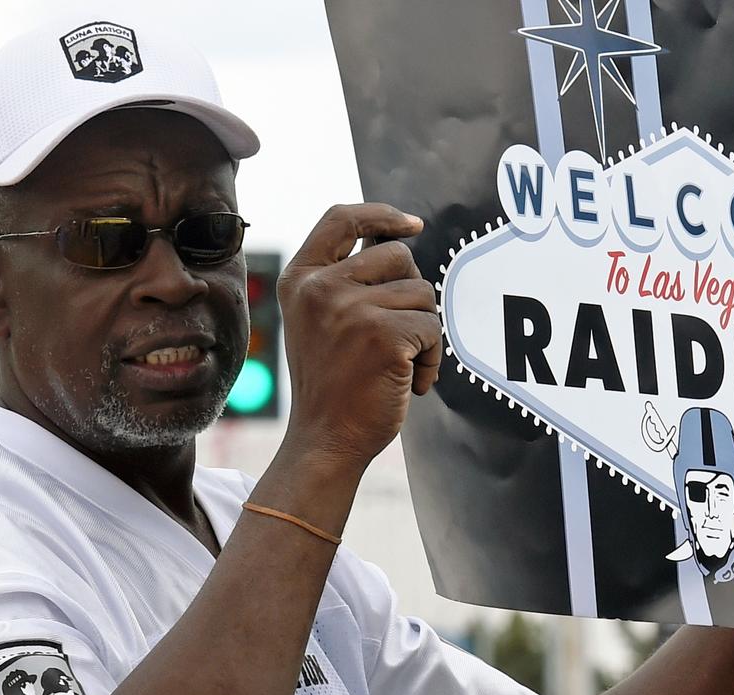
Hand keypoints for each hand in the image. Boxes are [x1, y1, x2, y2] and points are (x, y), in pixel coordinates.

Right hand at [276, 203, 441, 467]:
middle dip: (412, 294)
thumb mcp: (319, 320)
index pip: (342, 218)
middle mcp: (320, 287)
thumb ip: (345, 280)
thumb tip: (398, 239)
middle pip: (399, 256)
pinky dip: (432, 358)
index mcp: (300, 279)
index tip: (412, 225)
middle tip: (398, 336)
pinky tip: (410, 382)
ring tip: (399, 365)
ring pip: (422, 294)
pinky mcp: (383, 334)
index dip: (381, 215)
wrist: (325, 440)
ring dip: (423, 333)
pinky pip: (432, 327)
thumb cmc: (332, 384)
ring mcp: (350, 309)